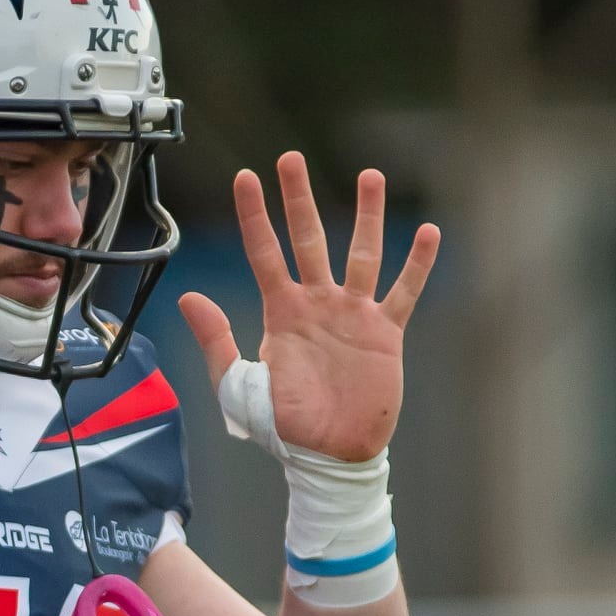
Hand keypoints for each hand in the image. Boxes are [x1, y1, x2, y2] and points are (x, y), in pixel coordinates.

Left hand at [179, 154, 438, 461]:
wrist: (327, 457)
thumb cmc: (282, 427)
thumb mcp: (239, 385)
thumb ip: (217, 340)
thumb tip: (187, 296)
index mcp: (280, 312)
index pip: (263, 252)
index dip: (253, 215)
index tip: (246, 177)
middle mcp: (317, 304)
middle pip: (308, 238)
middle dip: (298, 199)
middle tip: (291, 158)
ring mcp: (352, 315)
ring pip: (361, 252)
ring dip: (366, 215)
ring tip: (370, 174)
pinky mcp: (384, 334)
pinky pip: (403, 292)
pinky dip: (417, 264)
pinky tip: (428, 232)